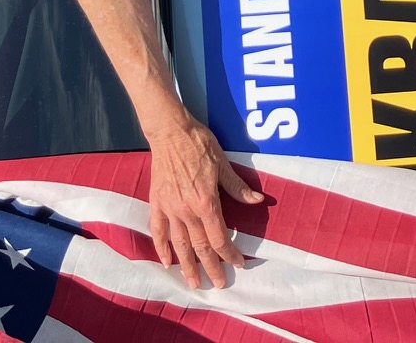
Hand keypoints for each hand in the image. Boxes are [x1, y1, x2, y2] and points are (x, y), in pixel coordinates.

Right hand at [145, 115, 263, 288]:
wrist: (169, 131)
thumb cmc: (198, 144)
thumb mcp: (222, 162)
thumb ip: (237, 186)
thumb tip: (258, 201)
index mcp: (206, 202)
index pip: (219, 237)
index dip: (230, 254)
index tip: (238, 264)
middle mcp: (186, 210)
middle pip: (200, 247)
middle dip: (211, 267)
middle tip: (219, 284)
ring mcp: (169, 208)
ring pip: (180, 244)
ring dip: (187, 266)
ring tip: (193, 283)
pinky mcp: (157, 202)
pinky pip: (158, 230)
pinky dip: (161, 247)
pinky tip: (167, 262)